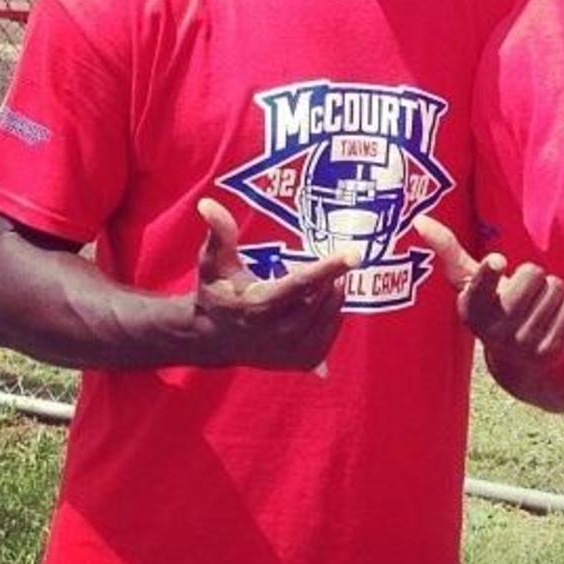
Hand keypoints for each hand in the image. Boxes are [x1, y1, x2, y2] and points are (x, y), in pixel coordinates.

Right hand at [193, 197, 357, 372]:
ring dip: (330, 293)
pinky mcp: (306, 361)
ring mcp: (293, 351)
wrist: (214, 340)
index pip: (301, 284)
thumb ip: (219, 232)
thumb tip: (208, 203)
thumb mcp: (213, 262)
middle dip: (327, 276)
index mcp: (259, 306)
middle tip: (314, 266)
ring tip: (312, 285)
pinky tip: (314, 304)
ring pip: (332, 312)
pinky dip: (331, 311)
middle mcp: (278, 333)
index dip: (329, 267)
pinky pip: (334, 328)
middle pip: (322, 297)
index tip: (355, 253)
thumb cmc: (217, 292)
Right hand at [413, 214, 563, 368]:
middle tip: (526, 290)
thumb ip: (448, 250)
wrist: (519, 363)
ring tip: (538, 306)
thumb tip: (418, 220)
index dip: (491, 271)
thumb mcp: (470, 282)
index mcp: (470, 308)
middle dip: (535, 275)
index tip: (498, 260)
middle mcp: (492, 330)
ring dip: (552, 292)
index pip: (480, 284)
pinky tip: (551, 321)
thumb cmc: (494, 305)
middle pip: (533, 273)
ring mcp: (520, 344)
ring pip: (555, 289)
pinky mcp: (547, 353)